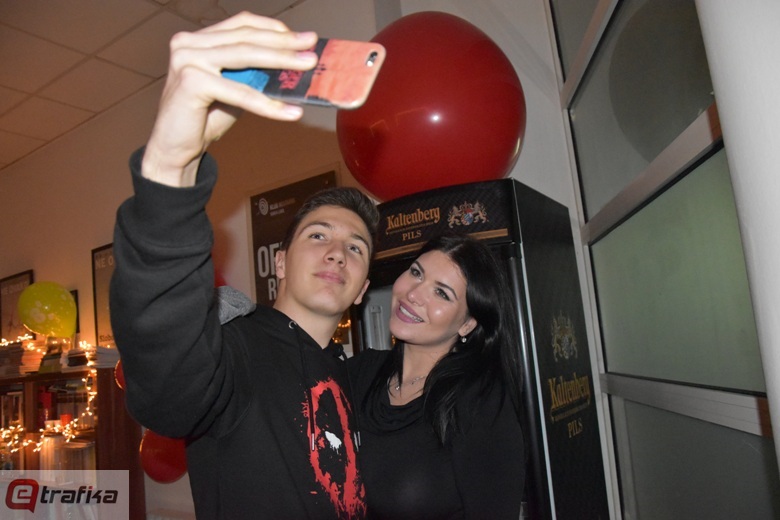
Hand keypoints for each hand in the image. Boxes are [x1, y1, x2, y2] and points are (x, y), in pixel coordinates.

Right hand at [142, 12, 318, 186]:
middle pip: (246, 38)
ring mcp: (187, 59)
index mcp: (198, 40)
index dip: (273, 28)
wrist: (176, 149)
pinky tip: (289, 112)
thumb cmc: (204, 118)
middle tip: (312, 47)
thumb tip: (292, 66)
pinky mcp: (191, 81)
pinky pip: (240, 92)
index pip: (241, 24)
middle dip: (283, 43)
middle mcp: (188, 44)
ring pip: (245, 57)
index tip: (301, 37)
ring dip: (281, 62)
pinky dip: (267, 104)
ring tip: (307, 67)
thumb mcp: (233, 88)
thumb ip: (253, 73)